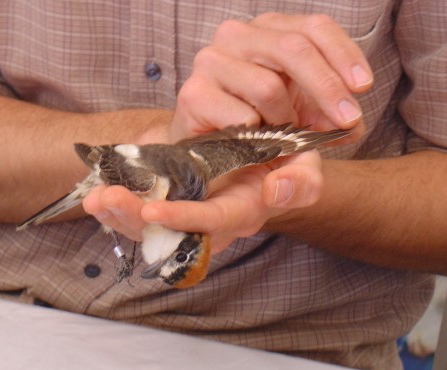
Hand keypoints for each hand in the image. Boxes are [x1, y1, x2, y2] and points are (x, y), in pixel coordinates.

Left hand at [82, 150, 322, 252]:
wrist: (260, 150)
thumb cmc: (280, 158)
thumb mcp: (302, 166)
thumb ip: (302, 182)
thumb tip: (274, 189)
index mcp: (242, 213)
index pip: (211, 223)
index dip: (183, 219)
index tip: (152, 210)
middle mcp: (210, 222)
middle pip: (168, 232)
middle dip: (133, 218)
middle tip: (103, 200)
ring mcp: (185, 213)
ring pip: (147, 226)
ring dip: (118, 212)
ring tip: (94, 197)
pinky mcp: (168, 201)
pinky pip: (138, 212)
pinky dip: (117, 205)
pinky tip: (97, 194)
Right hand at [170, 13, 372, 142]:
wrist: (214, 156)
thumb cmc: (261, 131)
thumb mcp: (306, 124)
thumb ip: (332, 123)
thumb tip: (350, 127)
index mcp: (267, 31)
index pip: (313, 27)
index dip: (343, 55)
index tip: (363, 87)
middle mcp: (236, 36)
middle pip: (293, 48)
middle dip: (327, 88)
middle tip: (346, 121)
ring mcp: (211, 62)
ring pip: (268, 86)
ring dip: (285, 121)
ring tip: (280, 137)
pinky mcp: (193, 93)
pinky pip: (242, 116)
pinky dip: (257, 138)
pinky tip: (252, 144)